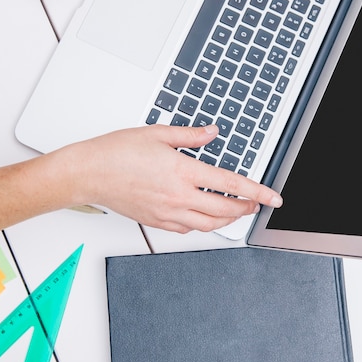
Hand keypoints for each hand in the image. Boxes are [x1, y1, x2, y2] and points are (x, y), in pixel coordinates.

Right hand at [65, 124, 282, 233]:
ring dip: (227, 220)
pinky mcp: (155, 221)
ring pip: (208, 225)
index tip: (272, 197)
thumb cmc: (117, 152)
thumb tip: (213, 133)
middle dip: (246, 208)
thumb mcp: (158, 133)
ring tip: (235, 212)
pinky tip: (204, 217)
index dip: (257, 191)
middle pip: (224, 210)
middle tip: (256, 204)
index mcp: (182, 171)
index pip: (230, 184)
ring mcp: (166, 212)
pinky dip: (201, 225)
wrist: (89, 172)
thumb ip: (191, 135)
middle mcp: (178, 196)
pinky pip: (186, 229)